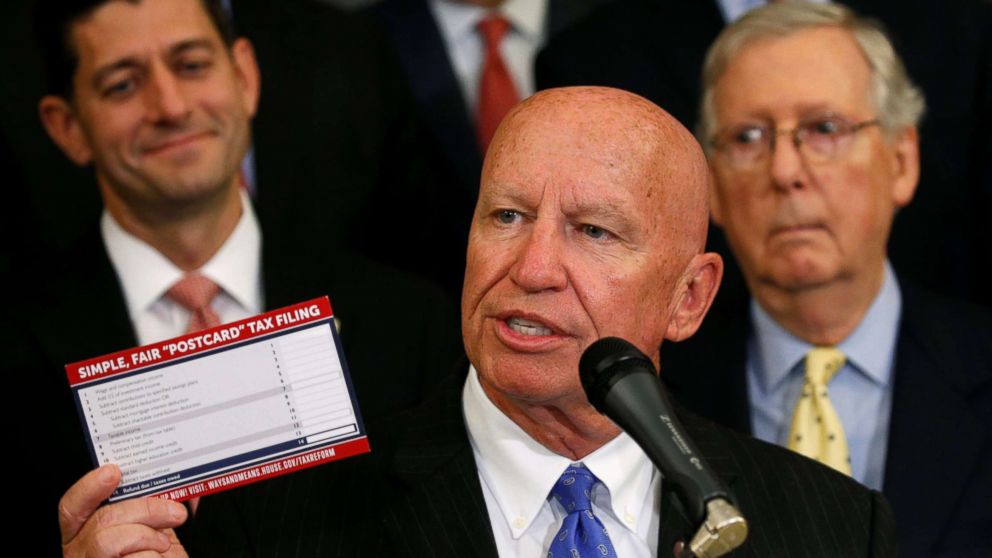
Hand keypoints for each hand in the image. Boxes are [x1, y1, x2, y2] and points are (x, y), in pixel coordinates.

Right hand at [60, 465, 188, 557]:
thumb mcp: (155, 532)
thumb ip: (158, 508)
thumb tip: (186, 487)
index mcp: (85, 534)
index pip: (72, 508)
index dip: (89, 488)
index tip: (114, 472)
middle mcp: (79, 553)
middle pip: (101, 521)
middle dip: (145, 510)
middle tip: (177, 513)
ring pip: (108, 541)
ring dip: (147, 537)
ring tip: (163, 545)